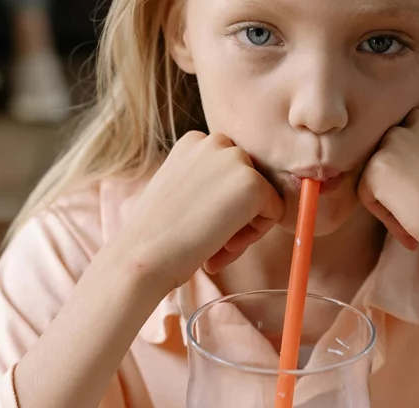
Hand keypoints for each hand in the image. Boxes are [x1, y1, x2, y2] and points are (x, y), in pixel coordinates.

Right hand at [113, 131, 284, 290]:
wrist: (143, 254)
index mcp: (194, 141)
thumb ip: (202, 184)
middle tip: (213, 242)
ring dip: (245, 226)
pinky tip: (225, 246)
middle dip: (236, 214)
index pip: (229, 170)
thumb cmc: (152, 234)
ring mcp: (235, 160)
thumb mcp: (173, 191)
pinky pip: (275, 211)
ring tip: (217, 247)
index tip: (203, 226)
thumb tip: (228, 197)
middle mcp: (216, 142)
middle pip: (249, 180)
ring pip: (263, 196)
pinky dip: (256, 235)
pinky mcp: (252, 184)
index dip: (220, 203)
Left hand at [357, 107, 418, 277]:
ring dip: (389, 198)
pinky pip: (365, 193)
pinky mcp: (378, 164)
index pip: (412, 136)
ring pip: (377, 172)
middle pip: (391, 152)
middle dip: (398, 179)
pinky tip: (408, 228)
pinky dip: (383, 215)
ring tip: (416, 222)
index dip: (416, 168)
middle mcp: (417, 121)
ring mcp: (395, 140)